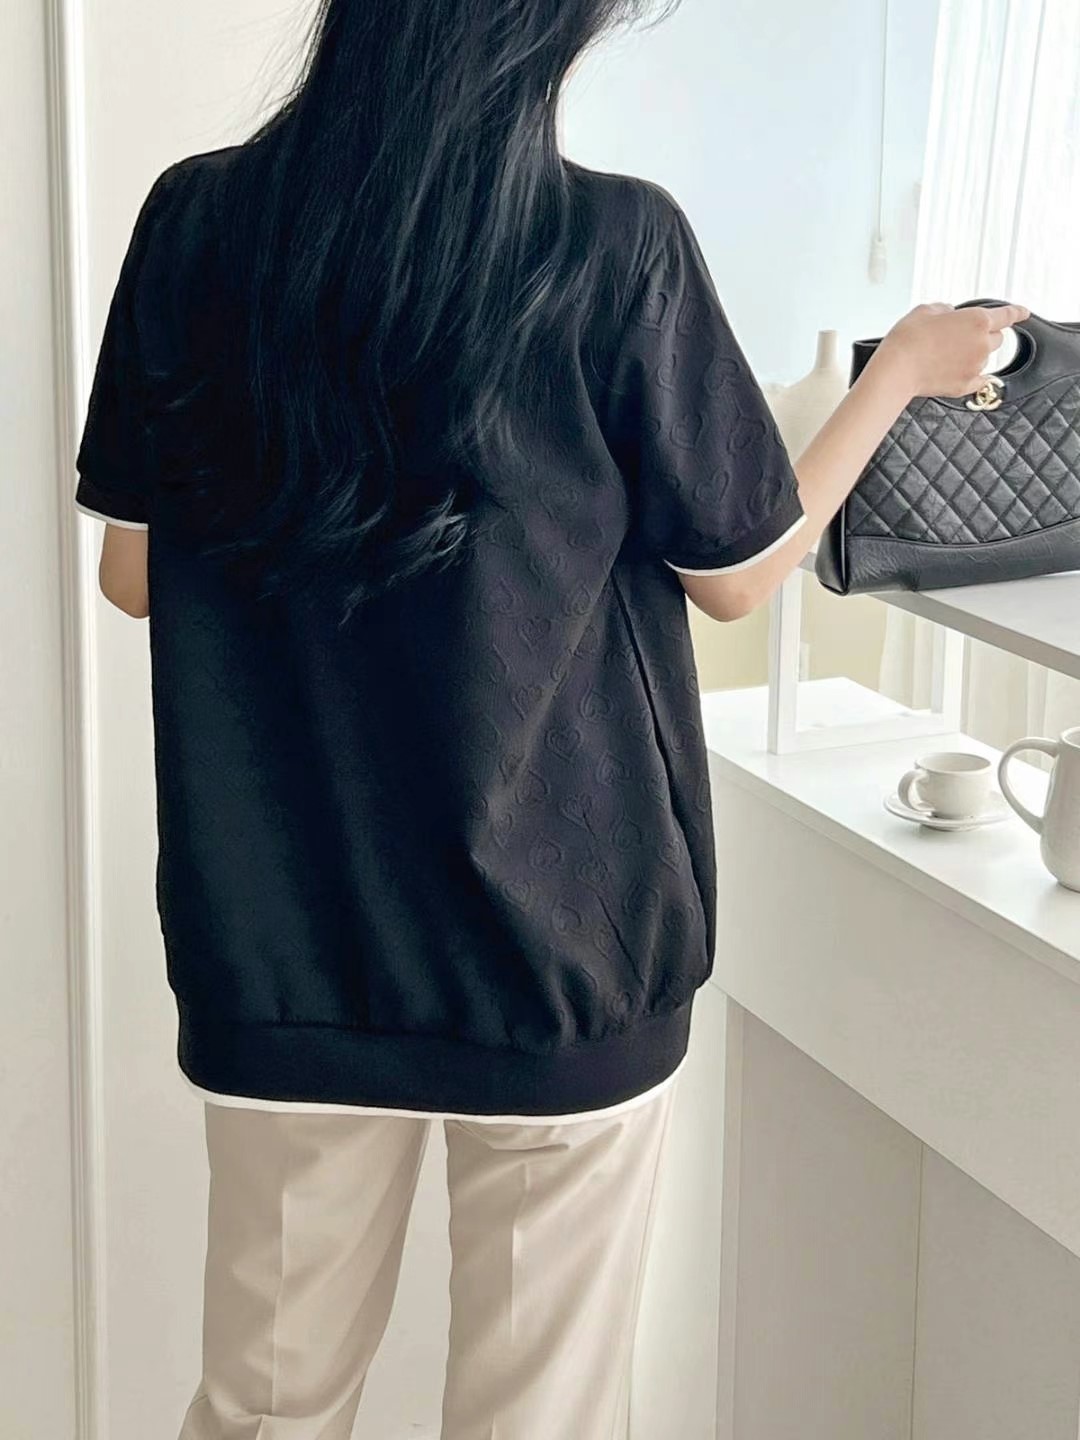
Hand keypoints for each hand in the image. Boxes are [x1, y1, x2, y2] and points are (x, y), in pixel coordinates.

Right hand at [873, 301, 1031, 401]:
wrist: (897, 370)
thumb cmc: (908, 339)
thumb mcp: (926, 310)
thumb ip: (947, 310)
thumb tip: (950, 316)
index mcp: (977, 320)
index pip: (1007, 315)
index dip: (1017, 312)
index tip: (1024, 313)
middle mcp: (982, 344)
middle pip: (996, 339)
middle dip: (984, 336)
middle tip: (959, 339)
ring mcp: (976, 367)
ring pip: (984, 359)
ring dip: (972, 356)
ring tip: (945, 357)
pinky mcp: (966, 385)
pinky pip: (978, 379)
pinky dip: (970, 375)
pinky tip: (953, 372)